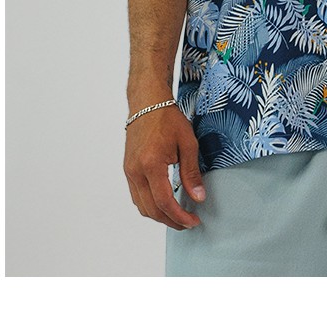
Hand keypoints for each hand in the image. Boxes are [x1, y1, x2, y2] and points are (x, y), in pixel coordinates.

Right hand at [124, 104, 206, 229]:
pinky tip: (165, 203)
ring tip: (178, 215)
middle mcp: (135, 171)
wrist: (147, 103)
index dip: (179, 216)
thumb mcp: (188, 143)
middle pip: (151, 209)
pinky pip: (137, 196)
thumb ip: (192, 173)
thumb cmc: (167, 118)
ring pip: (141, 206)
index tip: (192, 221)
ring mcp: (129, 171)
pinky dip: (150, 205)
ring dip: (159, 215)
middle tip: (188, 223)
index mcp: (151, 164)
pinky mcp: (128, 169)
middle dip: (170, 221)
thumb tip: (198, 197)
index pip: (164, 202)